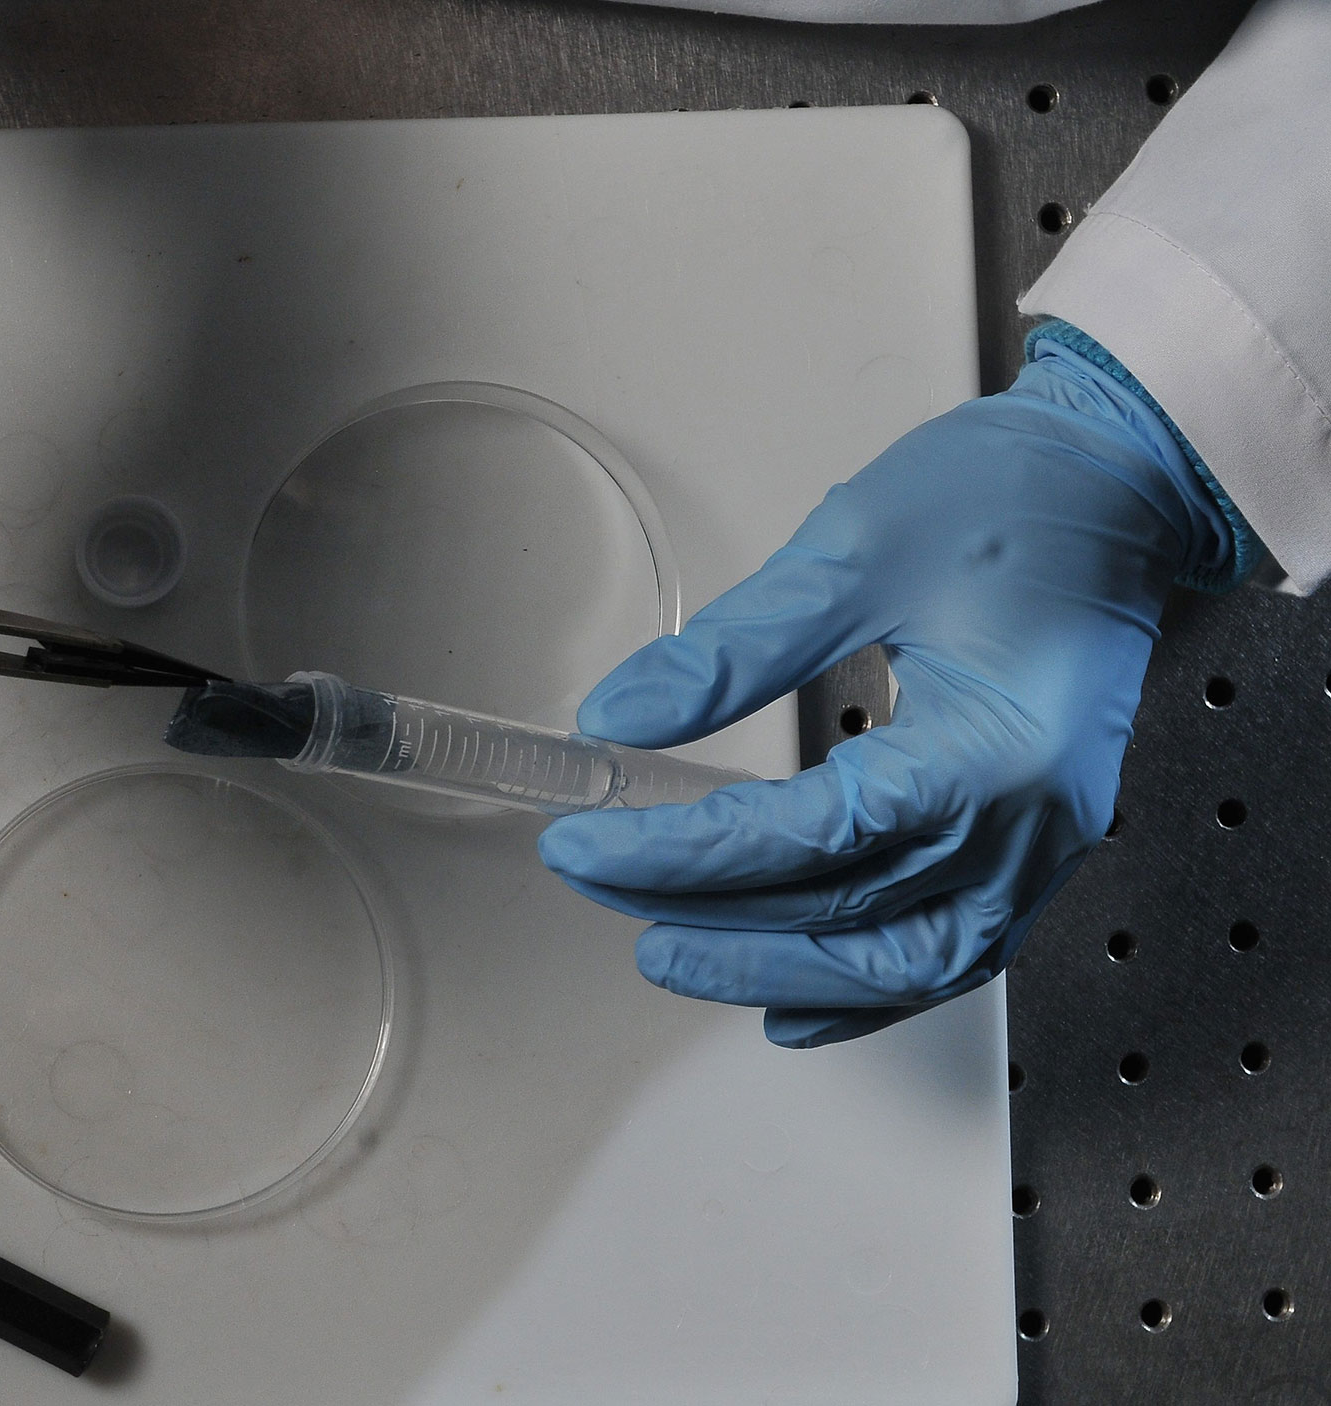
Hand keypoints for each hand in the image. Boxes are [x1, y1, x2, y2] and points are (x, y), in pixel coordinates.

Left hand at [538, 331, 1240, 1046]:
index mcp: (989, 750)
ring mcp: (1042, 847)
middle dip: (710, 913)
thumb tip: (623, 718)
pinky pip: (952, 951)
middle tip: (603, 884)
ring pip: (901, 961)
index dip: (682, 851)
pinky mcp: (1035, 845)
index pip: (805, 836)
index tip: (588, 841)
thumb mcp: (853, 551)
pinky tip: (791, 1005)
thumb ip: (732, 652)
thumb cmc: (1015, 501)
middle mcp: (1028, 824)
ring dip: (780, 971)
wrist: (1125, 486)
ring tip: (673, 953)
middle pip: (845, 911)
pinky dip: (866, 990)